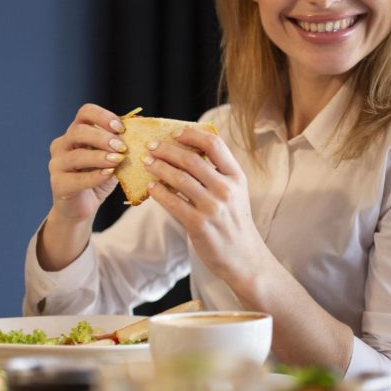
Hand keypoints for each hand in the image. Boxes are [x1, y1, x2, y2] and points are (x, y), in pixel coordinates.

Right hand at [48, 104, 126, 222]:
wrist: (83, 206)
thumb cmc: (100, 176)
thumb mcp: (114, 156)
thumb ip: (122, 142)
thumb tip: (142, 123)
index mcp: (76, 132)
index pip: (85, 112)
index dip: (103, 117)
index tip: (121, 128)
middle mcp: (62, 145)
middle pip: (78, 131)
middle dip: (103, 137)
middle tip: (122, 147)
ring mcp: (57, 164)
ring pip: (76, 156)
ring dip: (100, 156)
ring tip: (118, 160)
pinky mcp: (58, 184)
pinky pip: (76, 178)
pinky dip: (94, 176)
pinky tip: (109, 174)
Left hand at [143, 127, 267, 283]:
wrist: (243, 257)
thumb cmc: (235, 222)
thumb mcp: (236, 193)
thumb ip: (218, 174)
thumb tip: (188, 152)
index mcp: (237, 177)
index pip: (215, 144)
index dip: (192, 135)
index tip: (176, 133)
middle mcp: (226, 189)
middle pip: (192, 160)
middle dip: (167, 150)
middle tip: (151, 146)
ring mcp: (213, 207)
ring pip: (179, 179)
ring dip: (159, 168)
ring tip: (147, 162)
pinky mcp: (198, 225)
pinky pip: (172, 203)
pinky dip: (158, 193)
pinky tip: (151, 187)